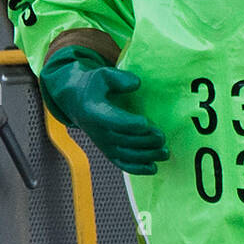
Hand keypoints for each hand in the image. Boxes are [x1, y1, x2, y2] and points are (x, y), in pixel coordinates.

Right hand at [39, 45, 168, 174]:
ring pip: (126, 155)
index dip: (129, 123)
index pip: (112, 121)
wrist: (79, 103)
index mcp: (95, 112)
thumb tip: (136, 84)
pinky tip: (154, 168)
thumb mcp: (103, 75)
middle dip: (145, 141)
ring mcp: (104, 144)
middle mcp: (99, 132)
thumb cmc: (95, 87)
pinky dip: (138, 169)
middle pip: (124, 140)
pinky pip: (123, 164)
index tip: (146, 122)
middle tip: (162, 137)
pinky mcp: (109, 152)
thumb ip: (119, 78)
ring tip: (165, 152)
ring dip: (147, 156)